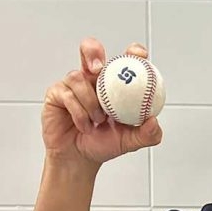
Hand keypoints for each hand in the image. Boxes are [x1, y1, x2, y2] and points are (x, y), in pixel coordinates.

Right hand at [41, 38, 162, 166]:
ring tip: (98, 121)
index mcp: (115, 85)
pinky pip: (68, 94)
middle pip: (91, 51)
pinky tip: (84, 126)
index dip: (132, 52)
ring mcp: (74, 85)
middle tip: (98, 68)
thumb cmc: (104, 144)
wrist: (80, 159)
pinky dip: (79, 112)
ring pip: (79, 78)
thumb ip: (147, 134)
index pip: (125, 60)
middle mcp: (94, 80)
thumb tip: (154, 122)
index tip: (139, 55)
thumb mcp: (130, 141)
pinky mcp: (57, 94)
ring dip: (90, 102)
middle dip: (93, 53)